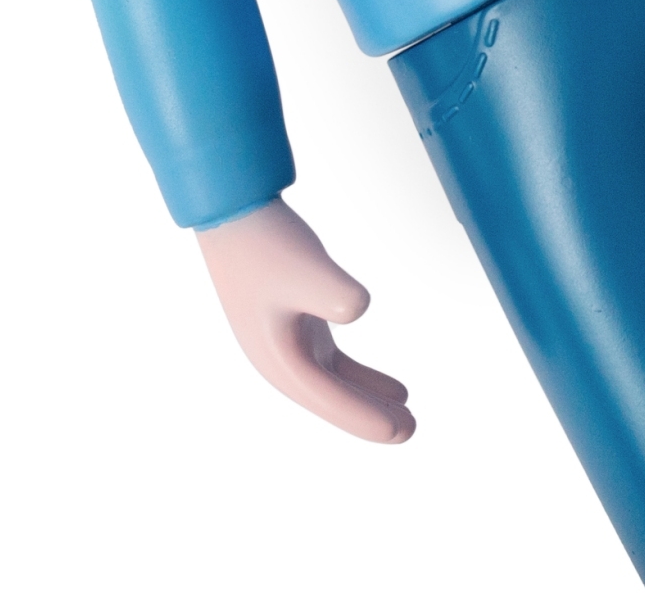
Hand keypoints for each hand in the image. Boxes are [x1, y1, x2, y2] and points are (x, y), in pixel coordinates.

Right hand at [197, 196, 413, 442]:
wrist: (234, 213)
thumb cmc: (265, 243)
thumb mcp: (305, 268)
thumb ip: (335, 293)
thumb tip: (357, 310)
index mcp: (277, 358)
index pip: (328, 397)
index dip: (365, 417)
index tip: (400, 432)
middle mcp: (279, 360)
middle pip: (332, 398)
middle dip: (369, 416)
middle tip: (410, 430)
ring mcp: (288, 344)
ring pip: (334, 383)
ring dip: (367, 398)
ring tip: (406, 410)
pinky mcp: (297, 326)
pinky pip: (333, 364)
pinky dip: (359, 376)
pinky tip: (388, 385)